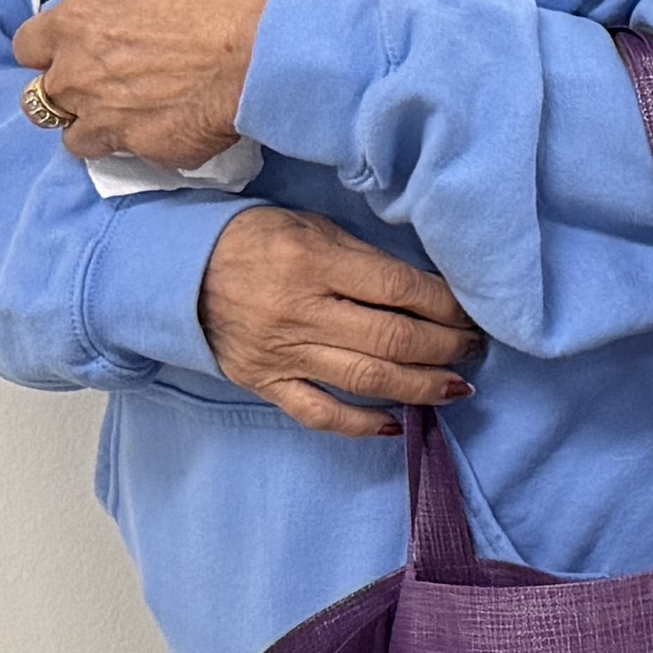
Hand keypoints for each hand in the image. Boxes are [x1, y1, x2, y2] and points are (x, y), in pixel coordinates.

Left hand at [13, 0, 270, 166]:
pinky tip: (175, 127)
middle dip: (68, 96)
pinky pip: (133, 155)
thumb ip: (112, 18)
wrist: (258, 53)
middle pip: (41, 100)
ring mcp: (105, 120)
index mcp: (74, 26)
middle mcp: (77, 77)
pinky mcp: (142, 151)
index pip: (26, 48)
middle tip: (103, 88)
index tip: (68, 53)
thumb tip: (112, 32)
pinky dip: (148, 144)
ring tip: (131, 118)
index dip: (48, 52)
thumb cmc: (214, 7)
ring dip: (95, 130)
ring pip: (75, 139)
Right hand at [201, 204, 479, 438]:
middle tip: (474, 348)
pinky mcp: (265, 383)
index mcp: (314, 261)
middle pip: (393, 340)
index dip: (447, 306)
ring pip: (367, 380)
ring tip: (456, 387)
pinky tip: (397, 423)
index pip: (400, 290)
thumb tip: (426, 291)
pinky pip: (321, 413)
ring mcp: (283, 353)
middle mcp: (301, 311)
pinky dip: (362, 424)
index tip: (474, 312)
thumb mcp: (311, 228)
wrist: (179, 271)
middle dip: (446, 347)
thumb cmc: (255, 241)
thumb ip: (364, 258)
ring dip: (422, 387)